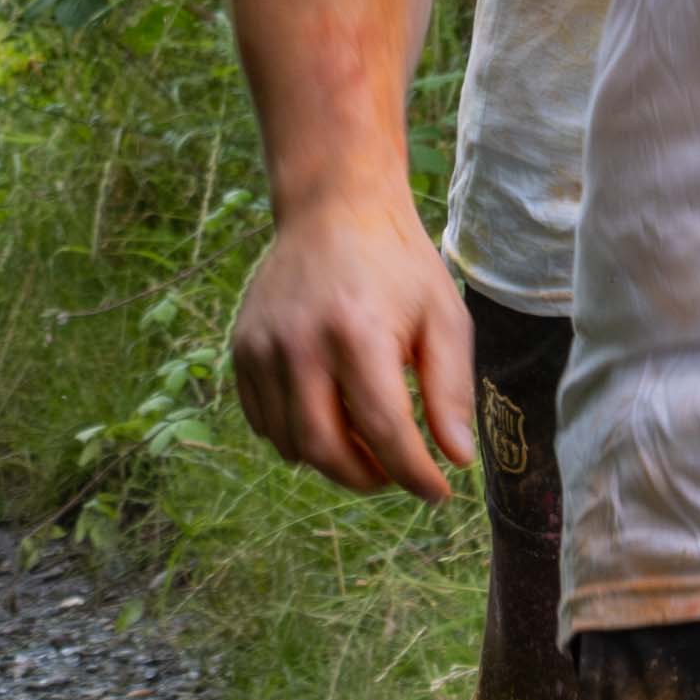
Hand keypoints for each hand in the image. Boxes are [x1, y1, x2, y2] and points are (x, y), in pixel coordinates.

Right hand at [225, 190, 477, 499]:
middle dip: (368, 478)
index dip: (414, 475)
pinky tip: (329, 417)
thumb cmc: (398, 265)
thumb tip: (457, 459)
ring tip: (366, 442)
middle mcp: (300, 342)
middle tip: (397, 472)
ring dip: (332, 461)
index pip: (383, 430)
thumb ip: (451, 390)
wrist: (333, 208)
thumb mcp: (443, 317)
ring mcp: (262, 346)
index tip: (439, 492)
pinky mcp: (242, 348)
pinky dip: (296, 437)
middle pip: (326, 449)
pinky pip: (262, 421)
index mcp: (358, 332)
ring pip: (290, 443)